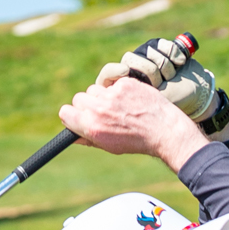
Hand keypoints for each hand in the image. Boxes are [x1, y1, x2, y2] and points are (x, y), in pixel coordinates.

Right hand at [64, 73, 207, 171]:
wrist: (163, 130)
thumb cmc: (136, 141)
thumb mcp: (109, 146)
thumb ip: (88, 138)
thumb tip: (72, 135)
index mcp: (92, 126)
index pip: (65, 112)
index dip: (72, 116)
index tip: (79, 118)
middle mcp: (99, 109)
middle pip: (78, 99)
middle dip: (87, 105)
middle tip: (101, 113)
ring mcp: (112, 94)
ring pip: (94, 89)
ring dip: (101, 96)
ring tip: (118, 108)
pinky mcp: (124, 83)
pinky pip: (112, 83)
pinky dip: (118, 91)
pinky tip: (130, 101)